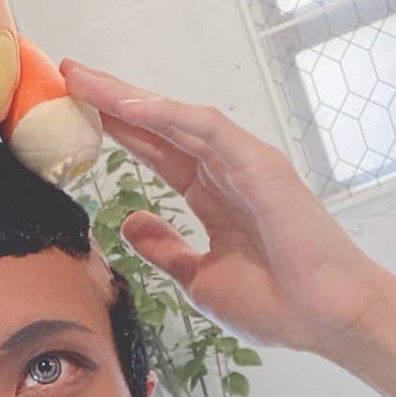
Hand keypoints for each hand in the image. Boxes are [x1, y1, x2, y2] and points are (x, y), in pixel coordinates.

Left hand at [61, 60, 395, 396]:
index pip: (156, 149)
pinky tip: (130, 107)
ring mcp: (245, 164)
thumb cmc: (278, 304)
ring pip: (178, 118)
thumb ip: (166, 248)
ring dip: (129, 97)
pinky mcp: (262, 166)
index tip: (75, 109)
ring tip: (85, 80)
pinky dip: (169, 116)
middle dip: (112, 99)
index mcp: (212, 194)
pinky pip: (209, 130)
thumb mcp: (199, 278)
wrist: (327, 322)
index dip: (116, 127)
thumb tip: (131, 221)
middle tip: (68, 74)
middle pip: (159, 125)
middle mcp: (226, 171)